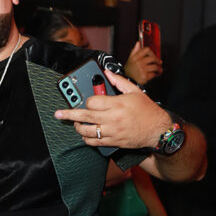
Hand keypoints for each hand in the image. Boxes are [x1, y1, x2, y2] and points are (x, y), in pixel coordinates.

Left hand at [55, 69, 170, 149]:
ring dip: (78, 127)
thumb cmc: (147, 111)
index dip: (88, 101)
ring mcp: (112, 132)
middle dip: (68, 114)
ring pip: (86, 131)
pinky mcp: (113, 142)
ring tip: (76, 123)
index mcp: (117, 104)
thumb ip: (119, 82)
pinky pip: (94, 142)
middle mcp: (112, 119)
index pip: (92, 102)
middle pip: (84, 116)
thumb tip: (108, 74)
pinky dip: (87, 138)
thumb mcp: (135, 91)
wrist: (157, 130)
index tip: (90, 101)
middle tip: (58, 114)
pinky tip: (85, 134)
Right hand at [124, 41, 162, 84]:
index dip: (152, 52)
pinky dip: (156, 74)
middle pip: (153, 58)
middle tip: (159, 63)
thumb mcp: (130, 59)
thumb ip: (134, 50)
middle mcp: (139, 62)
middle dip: (157, 61)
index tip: (153, 55)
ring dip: (159, 68)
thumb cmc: (129, 71)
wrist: (127, 81)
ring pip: (155, 66)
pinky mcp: (145, 76)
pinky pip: (153, 74)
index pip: (147, 50)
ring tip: (159, 70)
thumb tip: (138, 43)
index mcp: (136, 57)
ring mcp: (142, 69)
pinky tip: (155, 74)